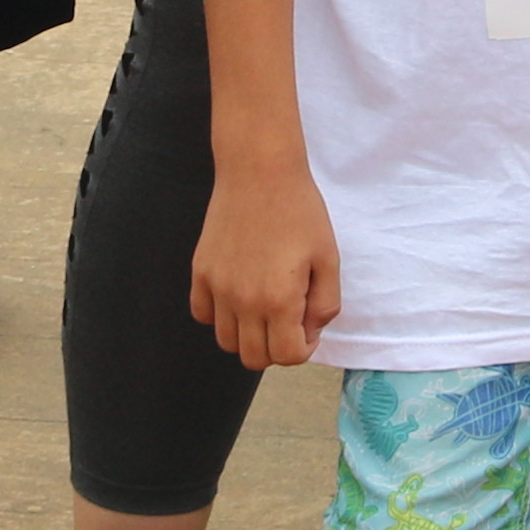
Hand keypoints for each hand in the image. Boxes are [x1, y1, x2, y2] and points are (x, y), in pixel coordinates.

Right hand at [192, 156, 344, 367]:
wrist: (259, 171)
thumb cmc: (300, 212)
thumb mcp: (329, 258)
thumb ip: (325, 304)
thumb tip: (309, 332)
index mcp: (279, 300)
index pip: (287, 357)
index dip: (303, 348)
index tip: (307, 326)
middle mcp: (243, 301)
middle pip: (253, 358)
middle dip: (276, 348)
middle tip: (287, 319)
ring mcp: (217, 288)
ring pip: (226, 342)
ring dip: (248, 335)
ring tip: (263, 306)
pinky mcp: (200, 272)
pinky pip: (202, 314)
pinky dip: (220, 315)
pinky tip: (237, 293)